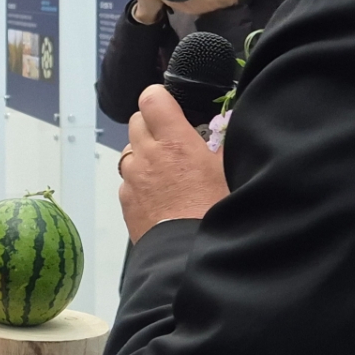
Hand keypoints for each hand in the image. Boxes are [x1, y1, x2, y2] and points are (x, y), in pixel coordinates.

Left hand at [118, 85, 229, 241]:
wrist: (190, 256)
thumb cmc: (216, 213)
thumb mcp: (229, 171)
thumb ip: (223, 143)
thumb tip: (223, 126)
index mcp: (174, 141)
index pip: (152, 98)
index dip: (161, 98)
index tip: (172, 106)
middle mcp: (147, 155)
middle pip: (137, 120)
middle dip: (152, 124)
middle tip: (173, 139)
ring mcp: (132, 178)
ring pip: (130, 151)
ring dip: (144, 153)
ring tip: (168, 170)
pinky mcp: (125, 201)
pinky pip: (127, 180)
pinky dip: (139, 181)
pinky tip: (160, 195)